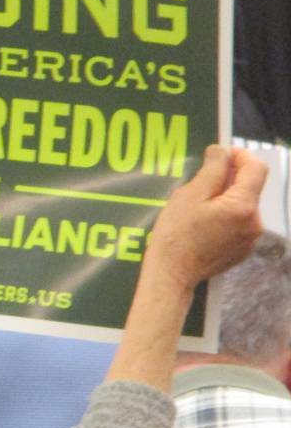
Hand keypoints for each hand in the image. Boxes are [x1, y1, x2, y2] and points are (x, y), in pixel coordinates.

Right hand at [145, 146, 266, 294]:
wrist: (171, 275)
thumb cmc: (175, 235)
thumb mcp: (189, 196)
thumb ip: (211, 170)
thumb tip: (221, 151)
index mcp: (243, 206)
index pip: (256, 168)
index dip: (239, 156)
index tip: (220, 155)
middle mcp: (255, 222)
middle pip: (249, 188)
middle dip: (229, 180)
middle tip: (200, 183)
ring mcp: (250, 239)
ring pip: (243, 206)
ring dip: (226, 199)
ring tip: (198, 207)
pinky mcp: (242, 251)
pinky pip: (239, 224)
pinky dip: (225, 217)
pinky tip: (203, 225)